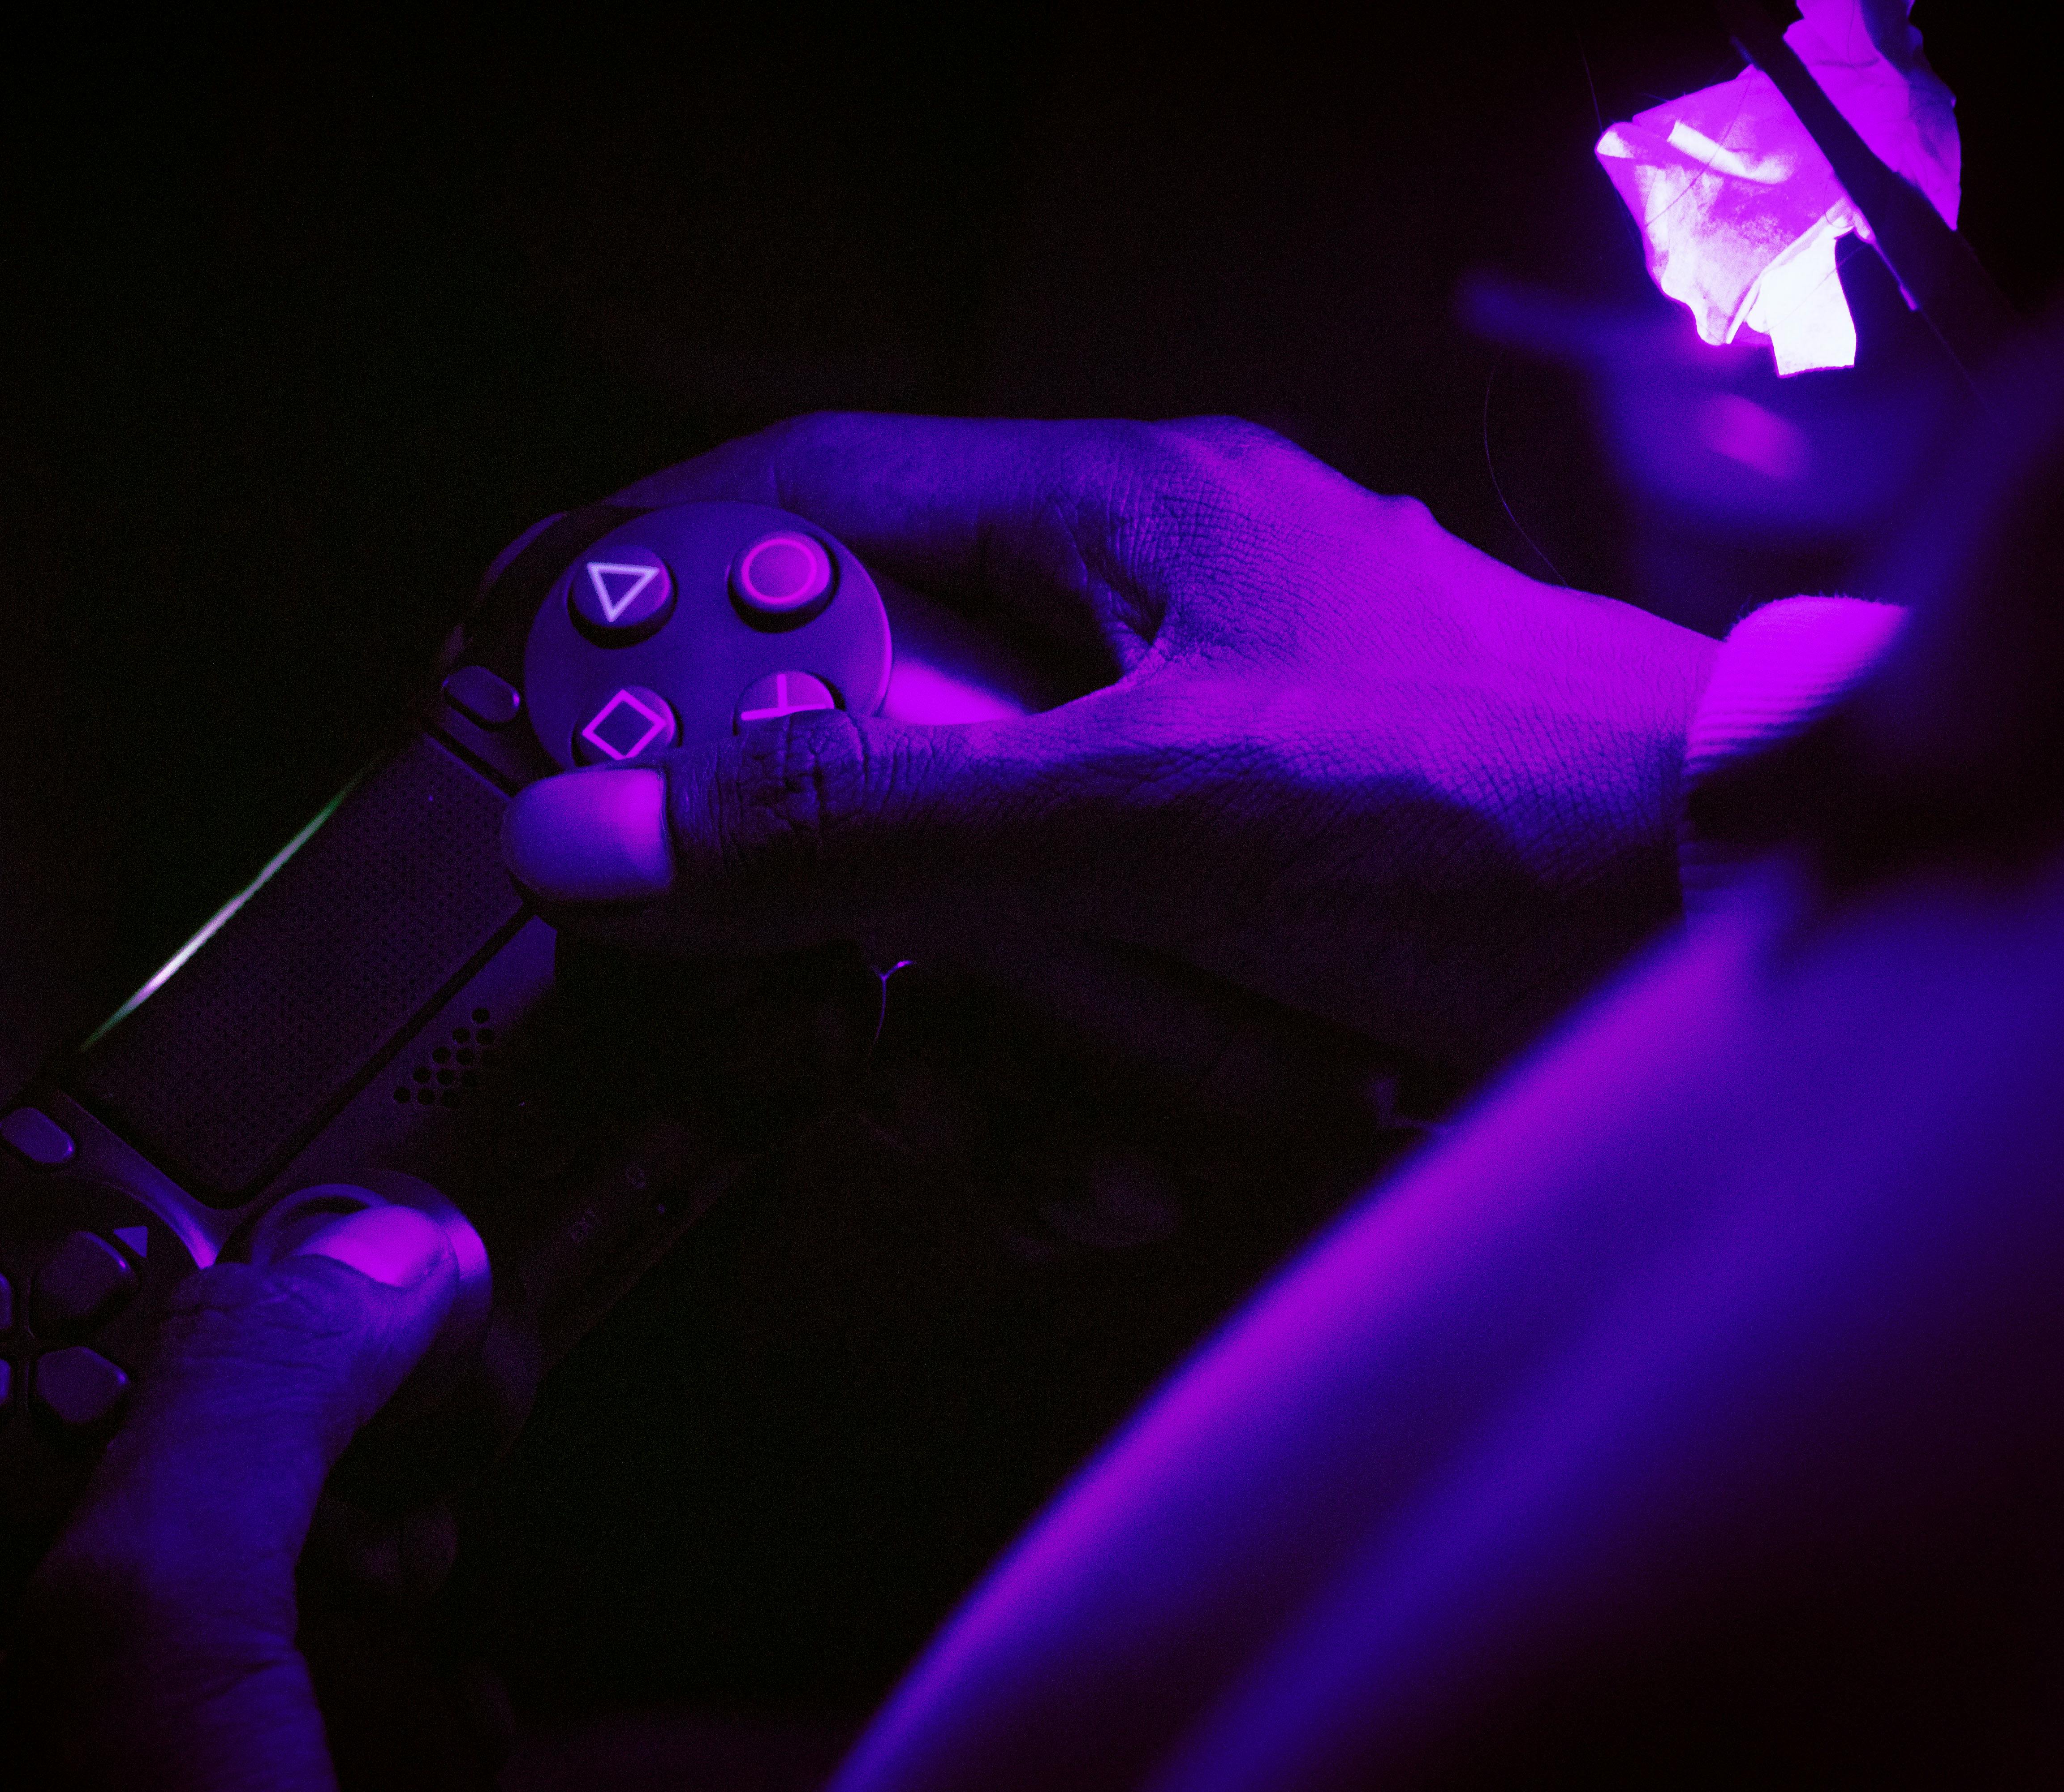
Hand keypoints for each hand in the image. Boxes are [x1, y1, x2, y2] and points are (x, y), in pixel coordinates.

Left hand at [0, 1206, 459, 1789]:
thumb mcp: (150, 1643)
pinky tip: (437, 1647)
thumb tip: (342, 1264)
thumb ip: (233, 1417)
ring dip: (292, 1525)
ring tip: (374, 1502)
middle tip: (225, 1340)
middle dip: (137, 1413)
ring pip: (169, 1589)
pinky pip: (288, 1684)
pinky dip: (376, 1645)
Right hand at [502, 414, 1718, 1078]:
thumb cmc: (1497, 813)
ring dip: (990, 1048)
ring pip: (949, 914)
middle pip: (860, 750)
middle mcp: (1133, 643)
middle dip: (853, 914)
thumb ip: (866, 824)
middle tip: (835, 1005)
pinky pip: (1056, 1009)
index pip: (808, 497)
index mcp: (1117, 525)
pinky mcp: (1221, 928)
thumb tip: (599, 838)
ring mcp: (1176, 795)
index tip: (518, 664)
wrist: (1740, 946)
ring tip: (1103, 1111)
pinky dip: (1079, 1106)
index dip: (646, 569)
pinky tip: (1150, 1157)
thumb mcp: (1147, 812)